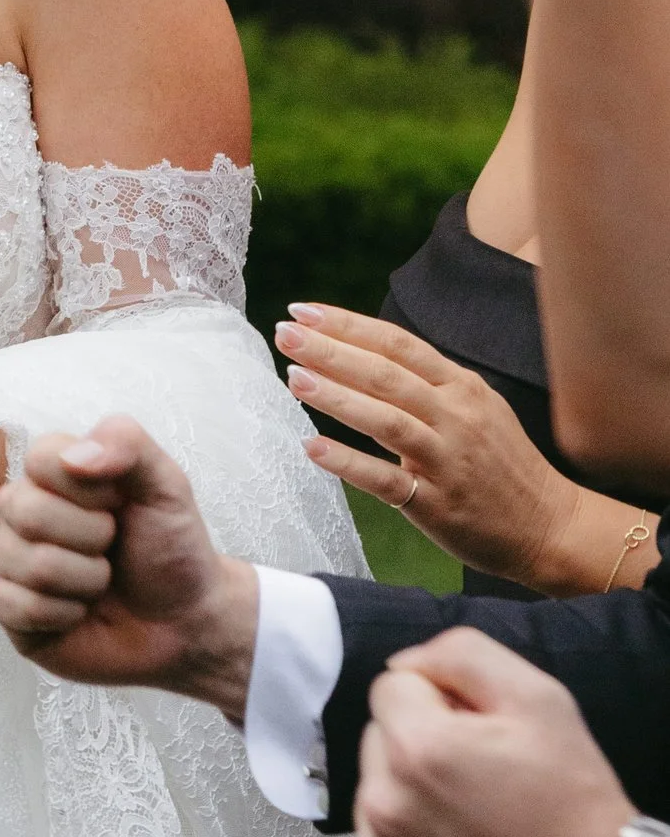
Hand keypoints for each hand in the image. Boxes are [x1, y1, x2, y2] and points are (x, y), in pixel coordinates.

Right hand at [0, 415, 259, 710]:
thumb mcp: (166, 485)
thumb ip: (128, 445)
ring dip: (87, 580)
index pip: (40, 458)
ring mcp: (8, 558)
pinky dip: (67, 615)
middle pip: (28, 512)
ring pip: (34, 566)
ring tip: (101, 582)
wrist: (183, 620)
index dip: (89, 488)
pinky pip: (21, 608)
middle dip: (93, 538)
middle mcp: (21, 510)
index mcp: (54, 473)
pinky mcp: (6, 607)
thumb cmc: (170, 548)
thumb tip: (75, 457)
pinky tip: (80, 612)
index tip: (118, 503)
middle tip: (112, 547)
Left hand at [273, 303, 596, 586]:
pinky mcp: (439, 504)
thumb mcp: (475, 407)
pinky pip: (388, 480)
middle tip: (285, 334)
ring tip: (293, 379)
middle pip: (386, 374)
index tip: (302, 310)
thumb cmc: (501, 463)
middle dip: (331, 350)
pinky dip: (349, 462)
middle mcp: (457, 416)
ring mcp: (448, 460)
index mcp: (462, 387)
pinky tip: (312, 448)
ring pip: (387, 420)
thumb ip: (427, 383)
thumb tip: (364, 354)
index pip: (398, 344)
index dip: (349, 325)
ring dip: (337, 397)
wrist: (550, 525)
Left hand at [352, 629, 633, 836]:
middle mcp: (383, 805)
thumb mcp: (539, 699)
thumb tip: (405, 662)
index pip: (393, 687)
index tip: (480, 734)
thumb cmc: (573, 802)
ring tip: (471, 822)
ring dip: (408, 797)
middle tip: (480, 778)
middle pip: (379, 740)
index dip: (441, 702)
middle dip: (419, 747)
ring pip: (374, 793)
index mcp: (417, 748)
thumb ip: (461, 655)